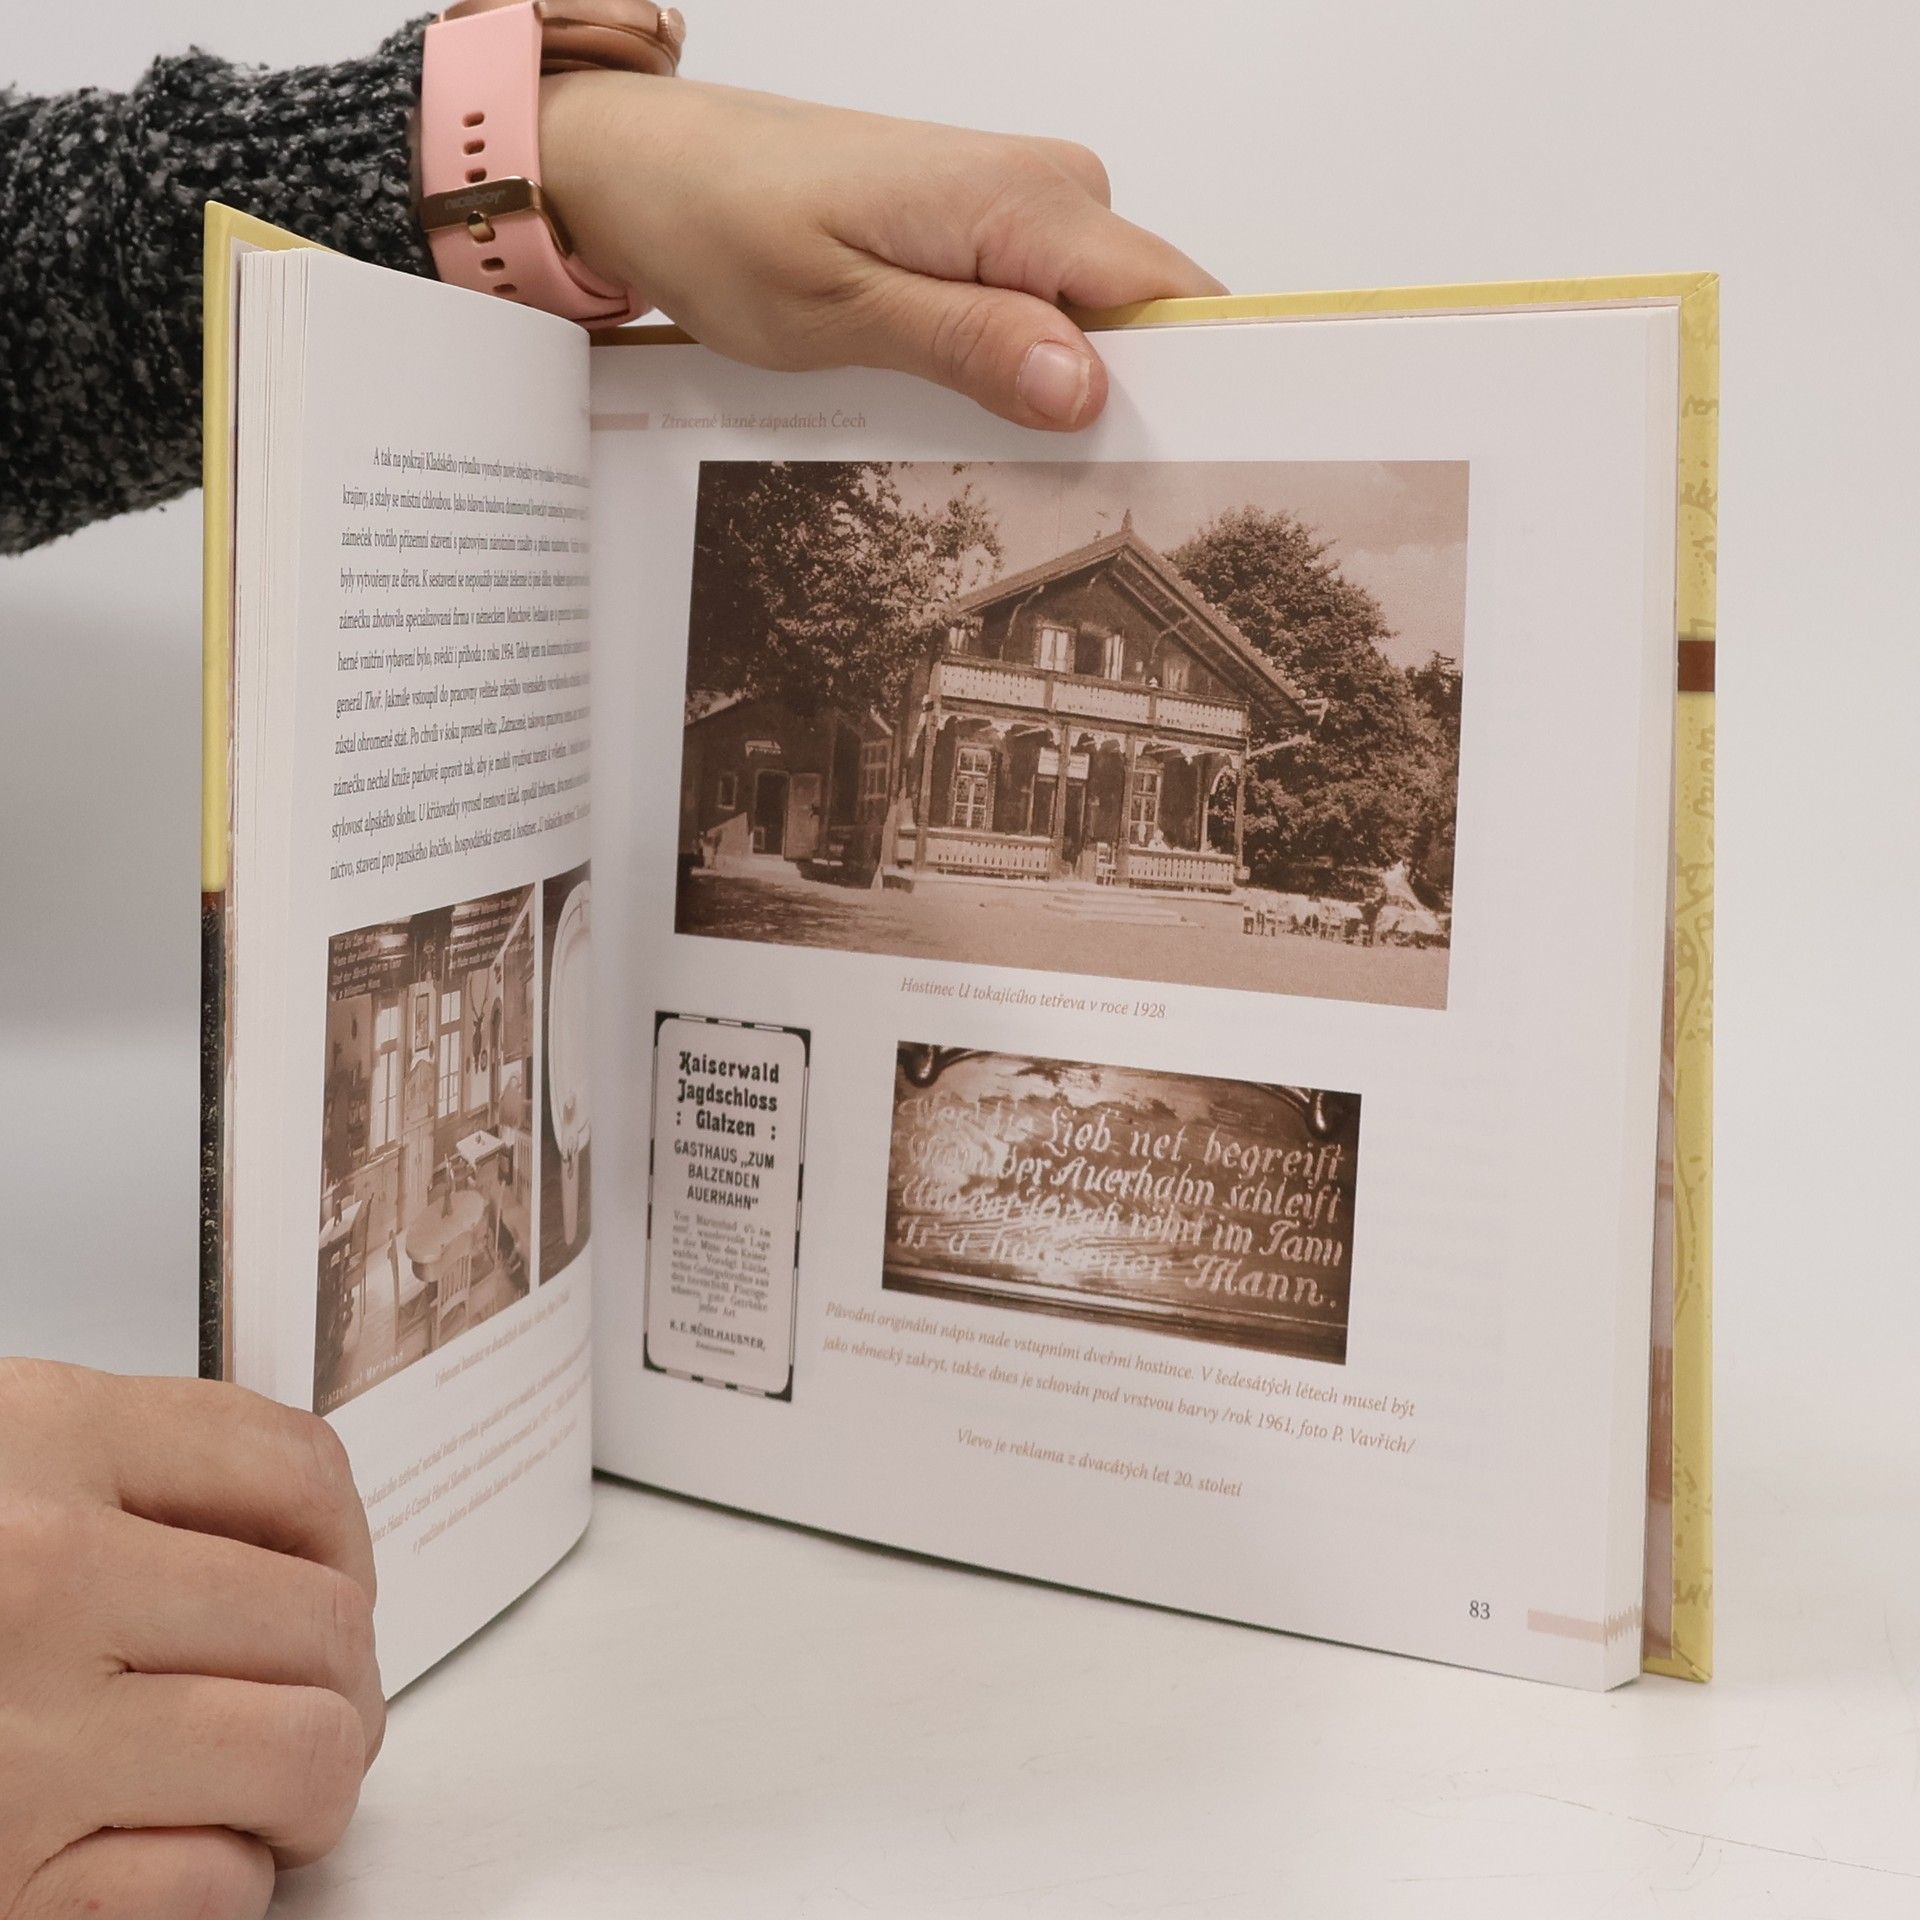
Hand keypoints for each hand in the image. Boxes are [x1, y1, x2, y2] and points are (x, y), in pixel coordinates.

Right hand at [0, 1360, 383, 1918]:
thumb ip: (113, 1474)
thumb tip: (285, 1526)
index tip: (338, 1581)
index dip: (347, 1539)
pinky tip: (173, 1858)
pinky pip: (206, 1886)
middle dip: (342, 1676)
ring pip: (302, 1751)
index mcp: (38, 1444)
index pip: (296, 1471)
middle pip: (322, 1620)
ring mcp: (19, 1743)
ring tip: (273, 1785)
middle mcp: (37, 1579)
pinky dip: (220, 1884)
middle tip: (318, 1701)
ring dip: (311, 1782)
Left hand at [540, 75, 1225, 427]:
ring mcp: (1018, 204)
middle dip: (1127, 405)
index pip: (1168, 298)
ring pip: (1097, 319)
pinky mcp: (986, 225)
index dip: (1196, 388)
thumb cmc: (722, 220)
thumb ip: (971, 344)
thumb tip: (1087, 386)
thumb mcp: (840, 310)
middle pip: (1145, 316)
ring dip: (1069, 392)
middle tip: (1075, 496)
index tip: (1187, 475)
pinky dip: (1028, 363)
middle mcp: (1043, 187)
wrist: (651, 165)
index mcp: (1020, 199)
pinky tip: (985, 409)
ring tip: (1018, 461)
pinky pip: (1046, 303)